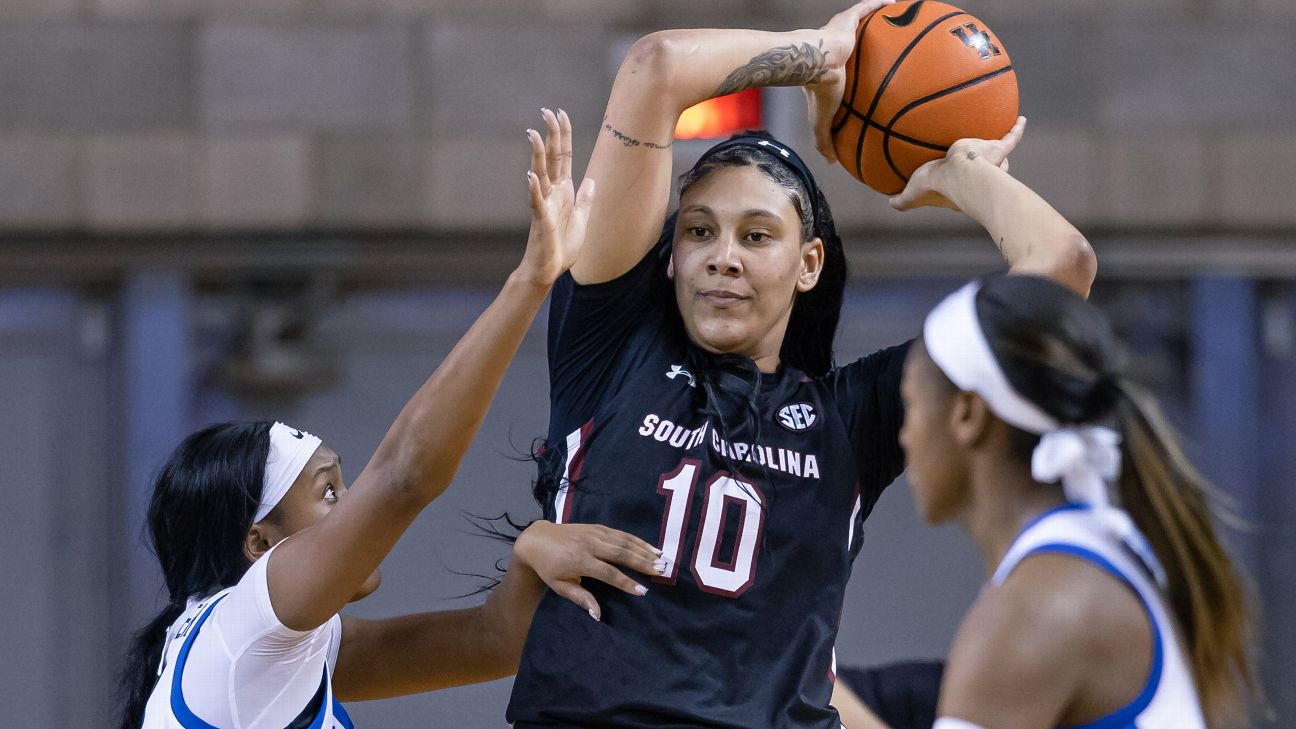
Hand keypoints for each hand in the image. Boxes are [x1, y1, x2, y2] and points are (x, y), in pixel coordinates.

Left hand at [514, 520, 662, 620]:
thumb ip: (581, 598)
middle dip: (642, 562)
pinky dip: (637, 540)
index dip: (626, 582)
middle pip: (621, 554)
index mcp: (579, 561)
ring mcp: (595, 533)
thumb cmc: (548, 567)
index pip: (608, 573)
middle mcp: (589, 545)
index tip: (643, 591)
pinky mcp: (597, 527)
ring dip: (644, 550)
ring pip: (624, 541)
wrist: (537, 539)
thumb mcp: (560, 586)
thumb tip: (598, 616)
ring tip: (661, 560)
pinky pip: (621, 533)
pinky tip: (650, 547)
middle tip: (661, 571)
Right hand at [516, 108, 596, 285]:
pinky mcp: (541, 220)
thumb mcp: (582, 219)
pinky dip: (534, 189)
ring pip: (541, 174)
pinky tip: (530, 175)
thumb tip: (592, 180)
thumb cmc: (562, 247)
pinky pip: (537, 202)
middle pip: (552, 158)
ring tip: (534, 134)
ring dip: (538, 154)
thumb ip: (585, 199)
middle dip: (551, 135)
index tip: (560, 114)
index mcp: (564, 190)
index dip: (563, 136)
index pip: (564, 157)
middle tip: (547, 111)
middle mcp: (552, 193)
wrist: (550, 269)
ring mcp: (545, 204)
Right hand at [805, 0, 896, 163]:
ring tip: (898, 22)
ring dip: (877, 21)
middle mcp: (838, 49)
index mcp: (833, 71)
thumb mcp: (823, 122)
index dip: (857, 73)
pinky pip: (867, 7)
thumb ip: (826, 140)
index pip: (846, 70)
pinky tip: (896, 2)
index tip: (871, 79)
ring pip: (863, 24)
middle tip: (890, 51)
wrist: (815, 64)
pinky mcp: (847, 19)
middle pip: (858, 46)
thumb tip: (832, 162)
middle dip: (870, 45)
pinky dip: (880, 4)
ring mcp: (843, 32)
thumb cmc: (819, 91)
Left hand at [889, 116, 1025, 211]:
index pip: (957, 184)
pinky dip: (1017, 129)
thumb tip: (890, 203)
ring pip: (995, 158)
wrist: (961, 175)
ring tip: (994, 139)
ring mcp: (990, 164)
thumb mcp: (913, 192)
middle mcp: (977, 177)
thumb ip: (903, 200)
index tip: (951, 179)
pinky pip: (1011, 138)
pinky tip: (1020, 118)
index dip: (954, 182)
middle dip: (979, 169)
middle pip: (980, 172)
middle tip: (975, 159)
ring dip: (995, 151)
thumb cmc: (937, 186)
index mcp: (957, 186)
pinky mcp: (998, 150)